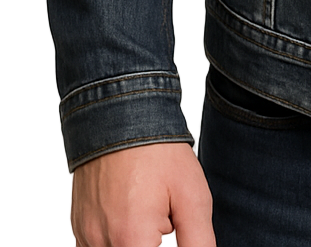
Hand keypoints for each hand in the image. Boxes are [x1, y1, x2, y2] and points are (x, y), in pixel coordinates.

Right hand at [71, 141, 214, 246]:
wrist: (120, 113)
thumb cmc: (159, 152)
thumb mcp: (192, 196)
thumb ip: (198, 242)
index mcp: (130, 241)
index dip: (160, 244)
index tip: (169, 222)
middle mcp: (101, 243)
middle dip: (148, 242)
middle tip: (161, 215)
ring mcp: (85, 234)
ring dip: (132, 241)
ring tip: (146, 207)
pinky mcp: (77, 224)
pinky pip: (94, 246)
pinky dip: (115, 237)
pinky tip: (129, 211)